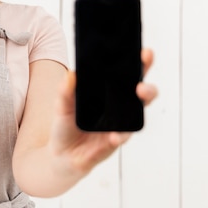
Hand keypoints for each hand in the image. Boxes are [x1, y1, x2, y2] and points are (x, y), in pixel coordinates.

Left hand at [50, 48, 157, 175]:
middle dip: (147, 87)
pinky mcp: (113, 142)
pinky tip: (114, 135)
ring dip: (140, 107)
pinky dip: (118, 136)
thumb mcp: (61, 105)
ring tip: (138, 95)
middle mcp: (119, 108)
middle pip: (141, 94)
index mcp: (109, 94)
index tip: (145, 53)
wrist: (61, 154)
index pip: (128, 76)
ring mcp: (119, 125)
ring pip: (137, 116)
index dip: (139, 64)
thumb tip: (72, 74)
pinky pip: (120, 138)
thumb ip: (65, 90)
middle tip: (141, 83)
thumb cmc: (66, 125)